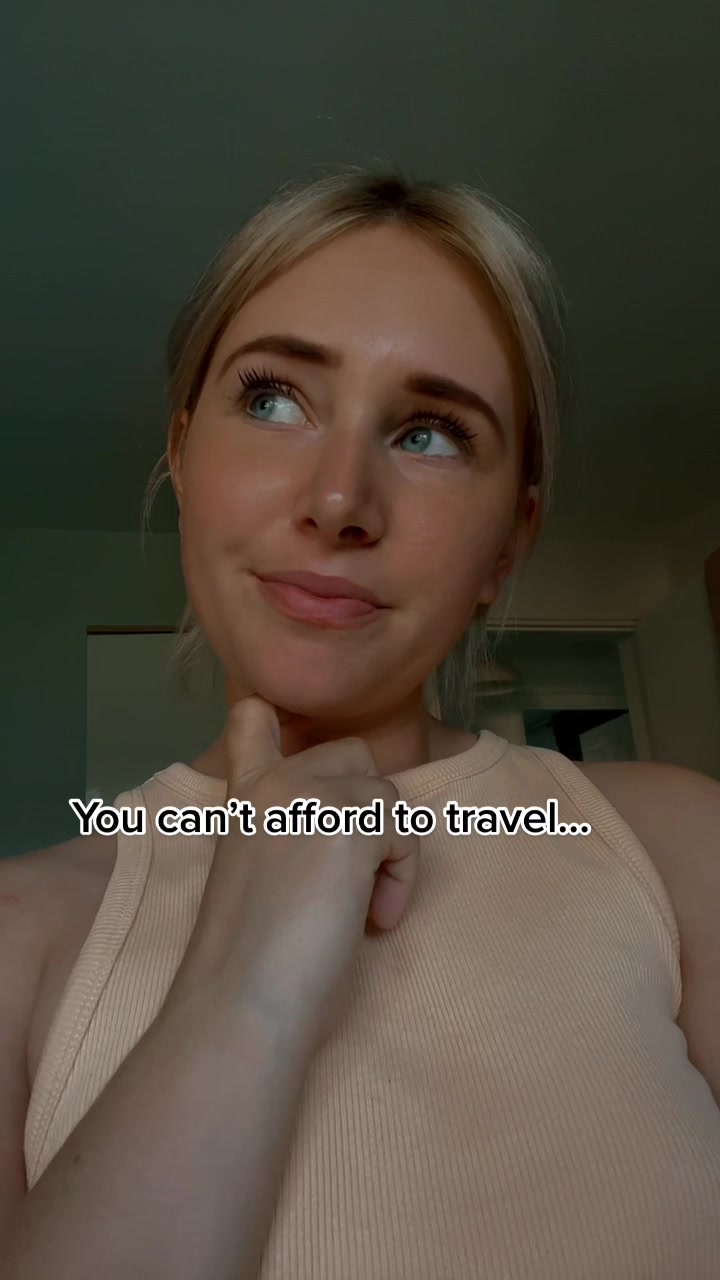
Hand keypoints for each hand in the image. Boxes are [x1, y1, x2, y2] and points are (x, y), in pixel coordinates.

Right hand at [176, 696, 419, 1055]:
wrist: (240, 1000)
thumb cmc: (246, 962)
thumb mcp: (257, 873)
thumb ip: (285, 834)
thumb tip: (337, 838)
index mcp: (242, 797)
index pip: (254, 718)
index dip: (288, 726)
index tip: (303, 770)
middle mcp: (273, 782)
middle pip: (352, 756)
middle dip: (365, 811)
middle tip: (346, 879)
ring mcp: (311, 796)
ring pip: (386, 796)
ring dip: (387, 851)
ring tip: (359, 909)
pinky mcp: (350, 822)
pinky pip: (405, 831)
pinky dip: (401, 877)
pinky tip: (373, 919)